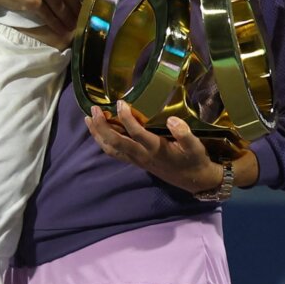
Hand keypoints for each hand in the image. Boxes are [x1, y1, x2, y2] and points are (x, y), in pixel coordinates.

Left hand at [84, 100, 224, 194]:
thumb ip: (185, 134)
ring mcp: (136, 159)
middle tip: (94, 109)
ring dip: (98, 134)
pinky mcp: (135, 160)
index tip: (120, 103)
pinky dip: (103, 141)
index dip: (126, 119)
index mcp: (156, 149)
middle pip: (116, 142)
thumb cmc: (194, 160)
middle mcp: (142, 155)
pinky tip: (98, 131)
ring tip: (88, 118)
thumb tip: (173, 120)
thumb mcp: (196, 147)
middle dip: (102, 127)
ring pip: (111, 149)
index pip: (136, 134)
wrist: (193, 180)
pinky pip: (114, 152)